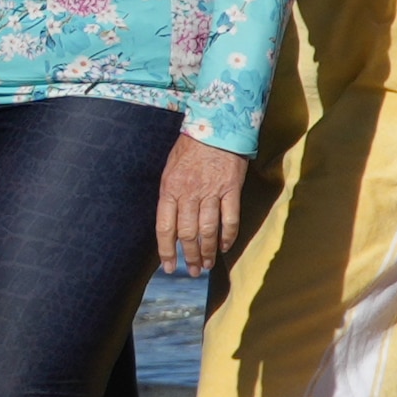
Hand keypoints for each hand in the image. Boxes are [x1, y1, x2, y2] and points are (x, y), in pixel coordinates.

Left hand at [154, 136, 247, 277]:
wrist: (216, 124)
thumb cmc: (190, 147)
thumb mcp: (170, 169)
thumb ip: (171, 195)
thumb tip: (171, 222)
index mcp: (170, 188)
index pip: (165, 227)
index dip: (166, 250)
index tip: (169, 267)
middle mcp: (189, 193)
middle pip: (188, 233)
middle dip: (189, 256)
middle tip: (193, 271)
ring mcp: (211, 191)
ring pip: (208, 230)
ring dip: (207, 252)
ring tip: (207, 265)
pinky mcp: (231, 189)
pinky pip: (229, 219)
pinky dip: (227, 236)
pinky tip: (224, 247)